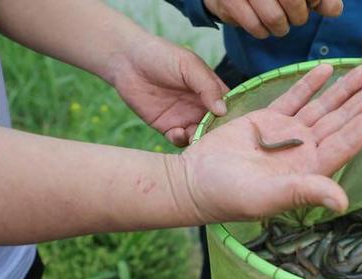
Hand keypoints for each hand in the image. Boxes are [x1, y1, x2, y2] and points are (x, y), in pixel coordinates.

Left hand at [107, 36, 228, 146]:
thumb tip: (223, 110)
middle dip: (217, 134)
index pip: (230, 107)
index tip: (235, 127)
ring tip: (194, 135)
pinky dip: (181, 140)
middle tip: (215, 139)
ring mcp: (184, 118)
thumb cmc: (161, 56)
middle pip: (216, 127)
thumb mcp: (189, 66)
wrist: (126, 60)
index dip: (234, 118)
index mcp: (210, 90)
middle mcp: (200, 106)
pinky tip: (177, 132)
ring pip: (199, 136)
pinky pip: (179, 140)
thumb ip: (207, 86)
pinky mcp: (167, 127)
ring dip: (200, 140)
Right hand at [176, 63, 361, 221]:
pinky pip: (295, 99)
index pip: (347, 142)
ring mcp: (288, 135)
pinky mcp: (268, 121)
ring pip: (324, 106)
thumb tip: (342, 202)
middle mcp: (305, 151)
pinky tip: (326, 70)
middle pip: (343, 120)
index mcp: (310, 170)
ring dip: (346, 88)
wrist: (194, 182)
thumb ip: (304, 194)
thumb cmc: (228, 196)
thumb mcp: (266, 197)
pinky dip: (310, 84)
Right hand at [204, 0, 342, 37]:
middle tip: (296, 16)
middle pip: (293, 2)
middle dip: (299, 16)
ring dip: (281, 28)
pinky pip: (254, 27)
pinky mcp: (227, 2)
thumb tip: (334, 11)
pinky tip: (262, 24)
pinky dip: (262, 31)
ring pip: (274, 18)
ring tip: (279, 23)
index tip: (311, 2)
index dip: (315, 0)